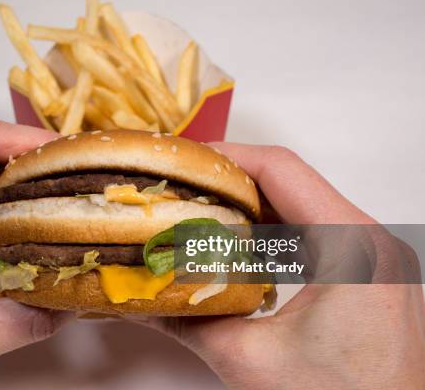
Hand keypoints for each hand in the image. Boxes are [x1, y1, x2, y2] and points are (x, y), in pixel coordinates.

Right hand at [129, 145, 424, 388]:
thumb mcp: (248, 360)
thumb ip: (188, 321)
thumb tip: (143, 299)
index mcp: (352, 246)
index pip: (281, 170)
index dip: (226, 157)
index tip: (186, 161)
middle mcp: (371, 242)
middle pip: (291, 183)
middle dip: (231, 182)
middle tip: (183, 187)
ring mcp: (374, 257)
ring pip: (303, 206)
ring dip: (251, 207)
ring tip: (202, 212)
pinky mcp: (368, 275)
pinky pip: (315, 234)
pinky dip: (274, 232)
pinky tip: (240, 246)